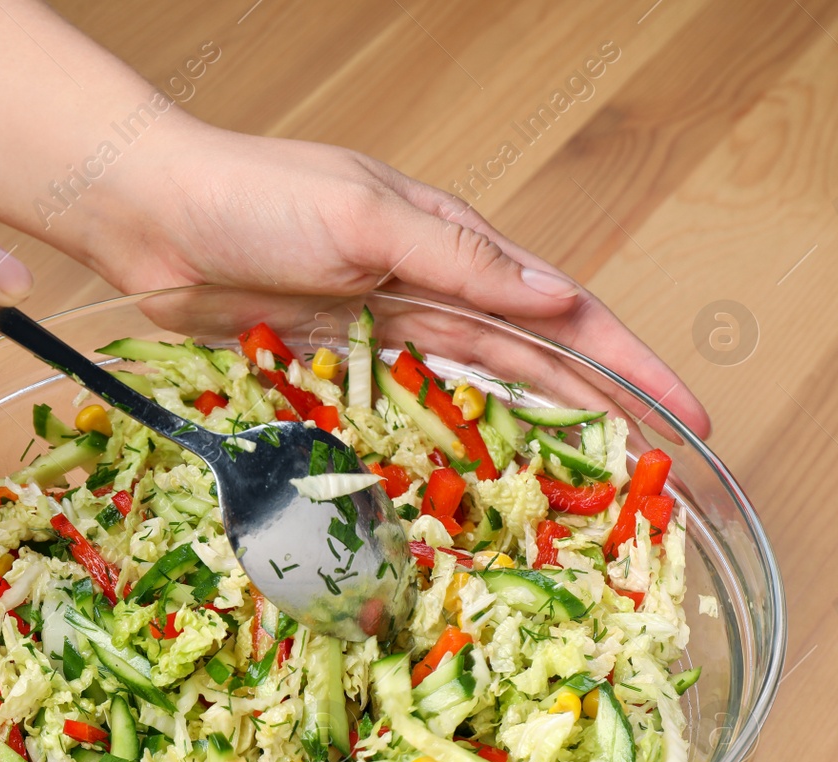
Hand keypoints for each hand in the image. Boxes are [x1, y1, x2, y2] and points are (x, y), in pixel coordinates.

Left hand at [84, 123, 708, 436]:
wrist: (150, 216)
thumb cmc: (253, 197)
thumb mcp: (366, 216)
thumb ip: (462, 263)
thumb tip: (562, 298)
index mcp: (453, 245)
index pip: (565, 311)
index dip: (630, 366)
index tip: (687, 417)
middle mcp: (429, 290)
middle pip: (535, 361)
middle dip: (602, 413)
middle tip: (658, 475)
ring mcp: (383, 332)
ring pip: (480, 392)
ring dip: (536, 436)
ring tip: (587, 489)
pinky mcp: (334, 364)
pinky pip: (405, 411)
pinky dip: (447, 442)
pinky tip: (477, 477)